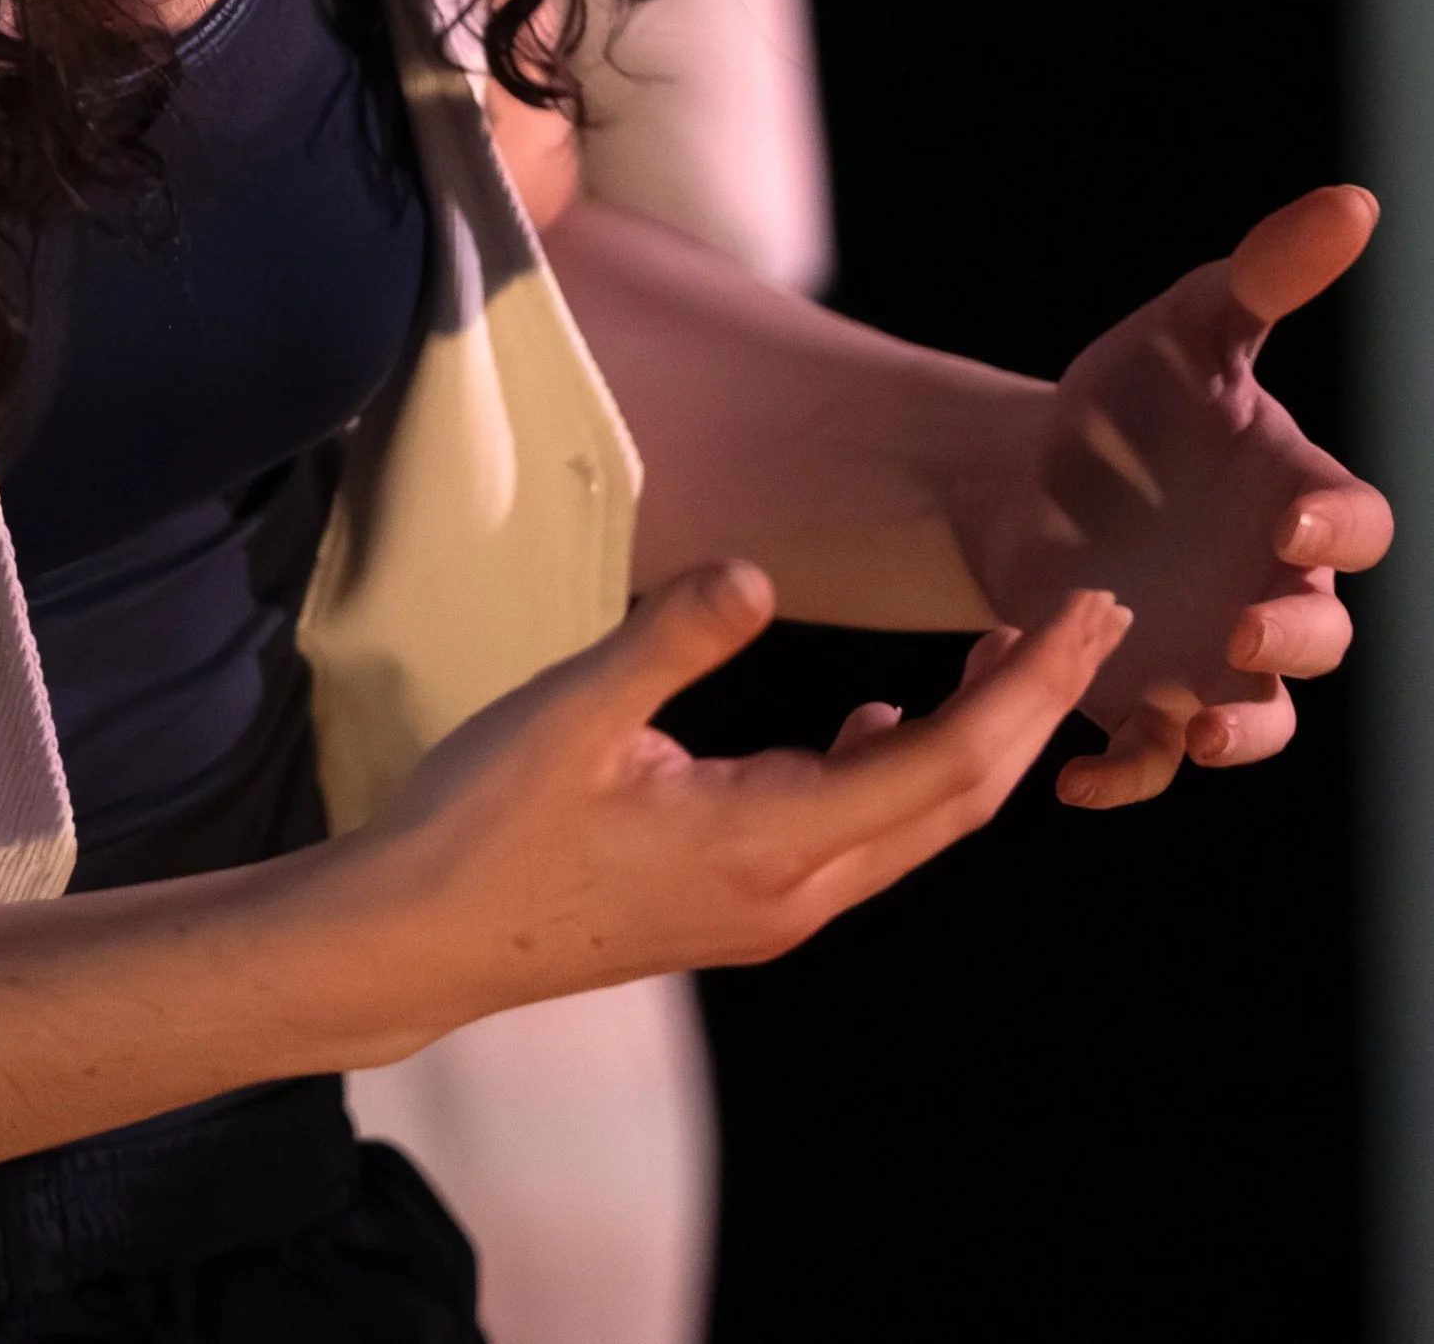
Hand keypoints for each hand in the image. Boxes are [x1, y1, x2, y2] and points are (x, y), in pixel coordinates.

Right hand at [361, 561, 1129, 1032]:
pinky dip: (903, 773)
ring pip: (915, 825)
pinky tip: (877, 721)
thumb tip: (757, 573)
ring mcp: (771, 908)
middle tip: (1092, 617)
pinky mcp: (739, 905)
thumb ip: (673, 638)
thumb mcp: (570, 710)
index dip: (1025, 684)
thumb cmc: (486, 822)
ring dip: (976, 739)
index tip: (1084, 610)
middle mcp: (795, 890)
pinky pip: (861, 839)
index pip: (943, 761)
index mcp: (771, 841)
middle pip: (958, 800)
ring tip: (1012, 654)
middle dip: (1033, 705)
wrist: (423, 941)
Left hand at [966, 185, 1393, 809]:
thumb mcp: (1188, 330)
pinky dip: (1123, 775)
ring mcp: (1212, 658)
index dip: (1335, 531)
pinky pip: (1151, 762)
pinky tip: (1072, 775)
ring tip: (1192, 728)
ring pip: (1257, 720)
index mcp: (1296, 502)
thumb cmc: (1130, 403)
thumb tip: (1354, 200)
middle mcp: (1272, 592)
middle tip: (1240, 629)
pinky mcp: (1141, 700)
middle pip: (1319, 639)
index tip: (1287, 521)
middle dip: (1292, 643)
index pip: (1356, 527)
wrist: (1037, 473)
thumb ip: (1266, 275)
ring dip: (1234, 731)